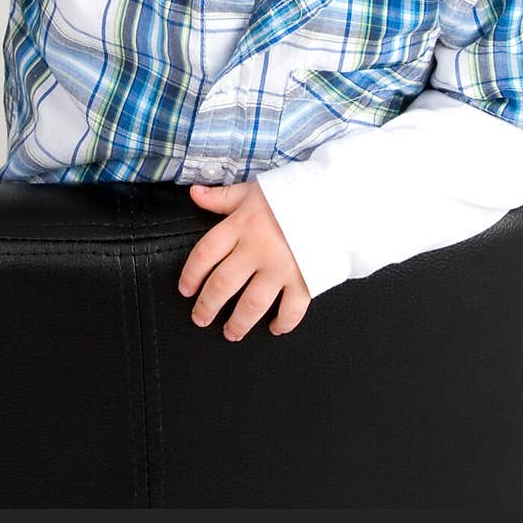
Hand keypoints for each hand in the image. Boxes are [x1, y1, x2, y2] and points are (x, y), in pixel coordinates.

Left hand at [178, 179, 310, 340]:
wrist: (336, 199)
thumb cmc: (293, 194)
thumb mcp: (253, 190)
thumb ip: (222, 197)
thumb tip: (195, 193)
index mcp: (242, 226)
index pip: (205, 254)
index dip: (191, 274)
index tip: (186, 289)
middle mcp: (257, 250)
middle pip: (223, 285)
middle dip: (207, 306)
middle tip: (200, 318)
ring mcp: (281, 268)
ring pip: (251, 304)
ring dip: (238, 323)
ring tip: (231, 332)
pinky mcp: (306, 280)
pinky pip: (291, 310)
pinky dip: (283, 324)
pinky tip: (275, 328)